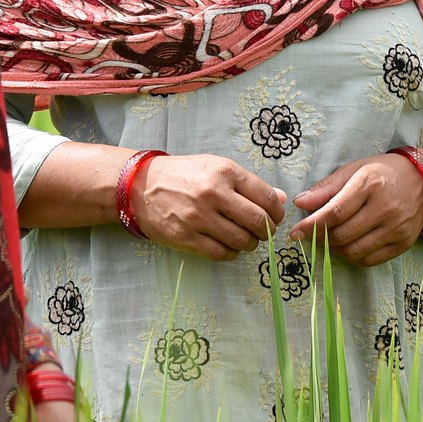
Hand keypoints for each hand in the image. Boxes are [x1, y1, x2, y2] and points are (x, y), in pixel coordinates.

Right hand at [132, 153, 285, 259]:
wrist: (141, 186)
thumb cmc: (184, 175)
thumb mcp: (217, 168)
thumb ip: (250, 184)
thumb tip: (281, 199)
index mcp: (224, 172)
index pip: (266, 197)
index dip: (277, 212)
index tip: (275, 217)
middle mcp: (213, 193)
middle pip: (258, 221)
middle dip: (267, 230)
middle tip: (264, 231)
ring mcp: (198, 218)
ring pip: (242, 241)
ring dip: (251, 244)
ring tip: (246, 238)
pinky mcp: (186, 238)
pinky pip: (221, 253)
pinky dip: (232, 253)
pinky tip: (229, 245)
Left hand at [289, 154, 422, 266]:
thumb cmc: (382, 173)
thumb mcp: (354, 170)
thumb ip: (326, 188)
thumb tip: (300, 203)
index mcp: (369, 184)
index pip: (335, 212)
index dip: (312, 225)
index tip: (295, 232)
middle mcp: (385, 208)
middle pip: (343, 234)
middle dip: (320, 238)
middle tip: (311, 236)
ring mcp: (396, 228)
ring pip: (355, 251)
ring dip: (334, 250)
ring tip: (328, 240)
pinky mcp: (403, 243)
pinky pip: (370, 260)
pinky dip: (352, 257)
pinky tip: (346, 246)